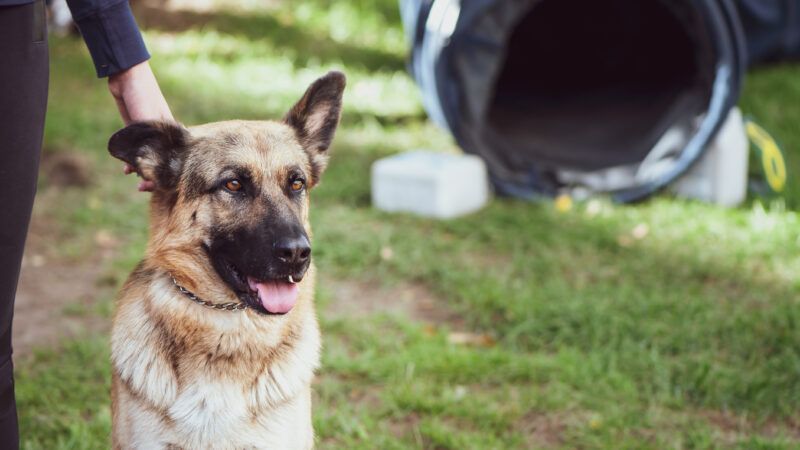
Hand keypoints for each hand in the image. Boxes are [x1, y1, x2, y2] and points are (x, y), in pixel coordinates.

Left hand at [108, 60, 172, 190]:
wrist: (126, 77)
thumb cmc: (143, 97)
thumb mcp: (148, 119)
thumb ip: (148, 141)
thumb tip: (140, 165)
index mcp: (170, 134)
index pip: (173, 160)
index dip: (166, 175)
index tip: (158, 187)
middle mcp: (162, 137)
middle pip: (160, 162)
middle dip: (153, 176)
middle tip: (144, 188)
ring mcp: (148, 135)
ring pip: (147, 158)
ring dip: (141, 169)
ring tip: (134, 178)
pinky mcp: (134, 131)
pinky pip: (135, 151)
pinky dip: (131, 159)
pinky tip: (125, 169)